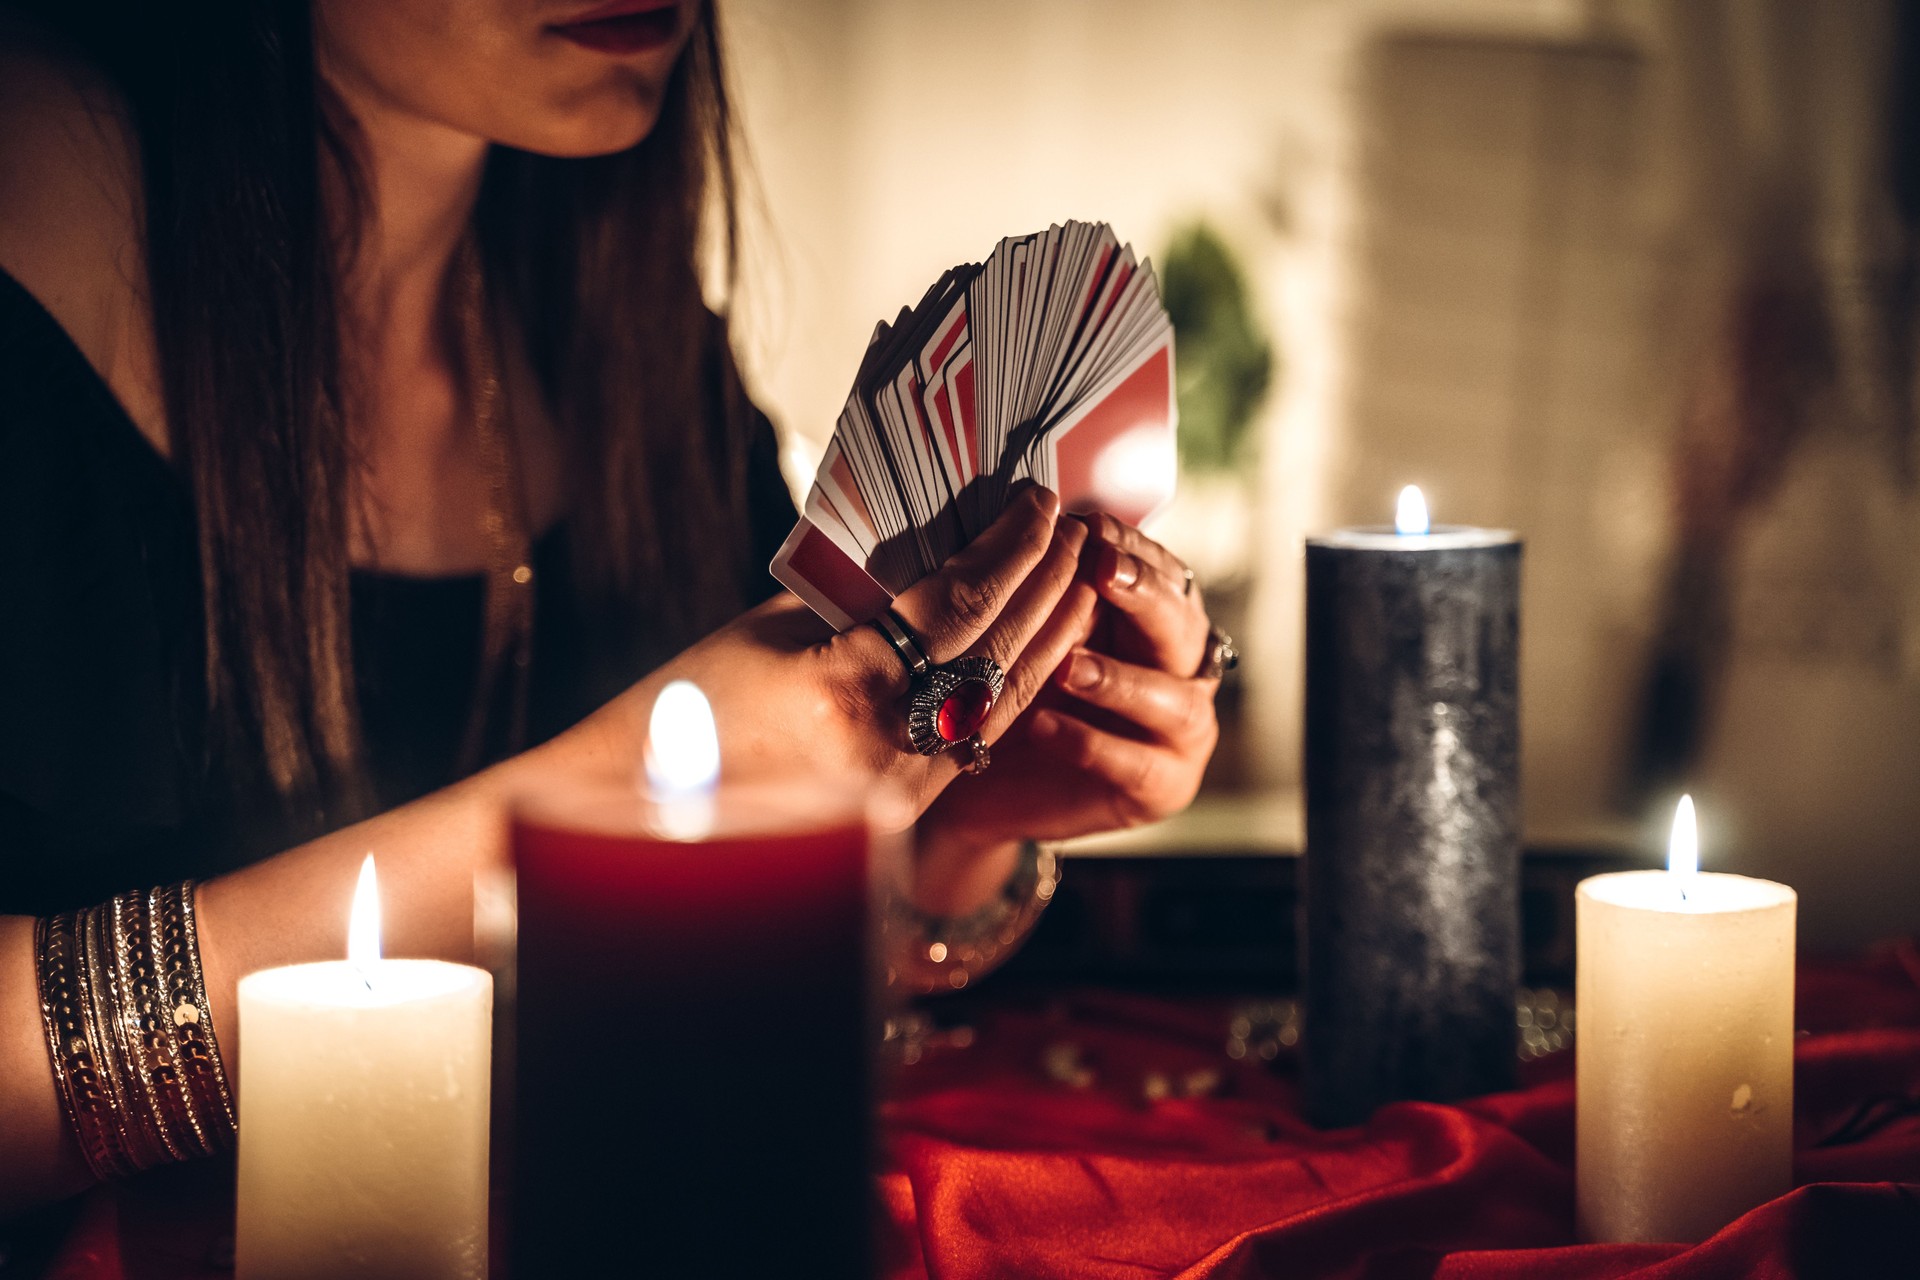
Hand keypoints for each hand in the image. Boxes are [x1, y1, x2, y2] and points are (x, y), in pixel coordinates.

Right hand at [578, 486, 1089, 817]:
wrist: (639, 811)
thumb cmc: (687, 704)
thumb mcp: (771, 630)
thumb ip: (857, 597)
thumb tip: (934, 549)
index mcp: (841, 688)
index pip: (955, 604)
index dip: (1007, 549)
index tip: (1037, 504)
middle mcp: (881, 748)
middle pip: (993, 651)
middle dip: (1044, 583)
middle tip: (1077, 530)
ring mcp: (895, 792)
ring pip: (1000, 702)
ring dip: (1049, 636)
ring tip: (1081, 579)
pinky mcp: (898, 814)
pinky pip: (975, 741)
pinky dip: (1017, 688)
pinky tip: (1045, 649)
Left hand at [912, 514, 1220, 911]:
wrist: (991, 783)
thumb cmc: (1013, 689)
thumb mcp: (1027, 628)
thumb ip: (1044, 580)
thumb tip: (1029, 506)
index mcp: (1157, 619)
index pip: (1162, 572)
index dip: (1131, 548)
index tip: (1090, 526)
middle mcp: (1182, 669)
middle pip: (1182, 625)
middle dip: (1144, 595)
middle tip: (1102, 571)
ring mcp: (1182, 731)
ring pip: (1174, 700)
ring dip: (1120, 678)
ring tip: (1067, 666)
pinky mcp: (1165, 785)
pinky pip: (1137, 764)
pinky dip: (1090, 742)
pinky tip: (1043, 726)